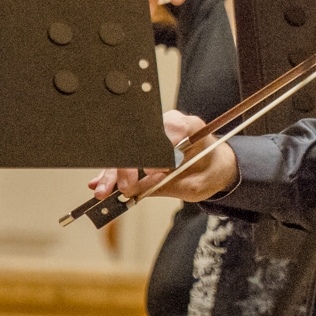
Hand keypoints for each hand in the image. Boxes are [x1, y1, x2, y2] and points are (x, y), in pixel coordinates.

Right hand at [87, 110, 238, 203]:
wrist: (214, 167)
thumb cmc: (210, 171)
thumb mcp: (196, 184)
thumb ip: (168, 185)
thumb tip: (135, 190)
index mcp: (190, 126)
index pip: (168, 130)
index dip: (158, 151)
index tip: (154, 171)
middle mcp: (168, 124)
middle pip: (140, 140)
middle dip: (128, 165)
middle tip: (125, 187)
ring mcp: (153, 133)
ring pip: (127, 149)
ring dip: (114, 171)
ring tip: (104, 190)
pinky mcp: (142, 145)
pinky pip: (125, 157)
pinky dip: (114, 172)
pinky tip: (101, 183)